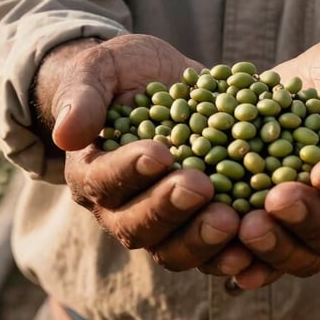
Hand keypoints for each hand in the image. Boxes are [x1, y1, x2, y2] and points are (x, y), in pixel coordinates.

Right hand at [33, 33, 249, 271]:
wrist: (162, 80)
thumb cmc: (124, 71)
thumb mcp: (102, 67)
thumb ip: (83, 94)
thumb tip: (66, 134)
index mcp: (90, 172)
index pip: (104, 181)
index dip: (130, 171)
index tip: (160, 153)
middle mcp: (120, 208)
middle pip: (138, 226)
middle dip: (170, 209)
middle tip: (200, 187)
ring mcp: (161, 223)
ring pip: (174, 249)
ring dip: (201, 240)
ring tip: (232, 221)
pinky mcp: (198, 224)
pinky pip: (212, 251)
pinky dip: (232, 252)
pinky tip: (253, 243)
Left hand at [209, 37, 319, 287]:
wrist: (316, 79)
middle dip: (308, 219)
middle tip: (277, 198)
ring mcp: (317, 226)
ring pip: (304, 254)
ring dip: (276, 246)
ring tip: (247, 227)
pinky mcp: (280, 227)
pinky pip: (268, 258)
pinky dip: (250, 261)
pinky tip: (231, 257)